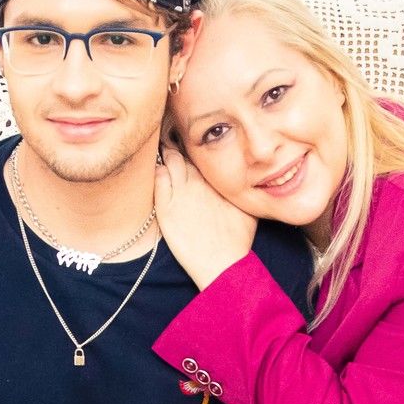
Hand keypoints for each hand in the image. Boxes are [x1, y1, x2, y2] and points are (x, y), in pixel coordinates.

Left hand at [154, 147, 256, 289]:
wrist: (222, 263)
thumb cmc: (237, 239)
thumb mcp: (247, 207)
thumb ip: (240, 187)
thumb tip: (243, 174)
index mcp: (217, 178)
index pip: (202, 151)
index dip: (196, 145)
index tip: (193, 142)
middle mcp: (199, 180)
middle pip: (184, 151)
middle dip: (179, 144)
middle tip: (174, 141)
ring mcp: (180, 192)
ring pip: (169, 160)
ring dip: (166, 154)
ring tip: (163, 150)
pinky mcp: (166, 207)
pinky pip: (157, 178)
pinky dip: (157, 170)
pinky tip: (157, 169)